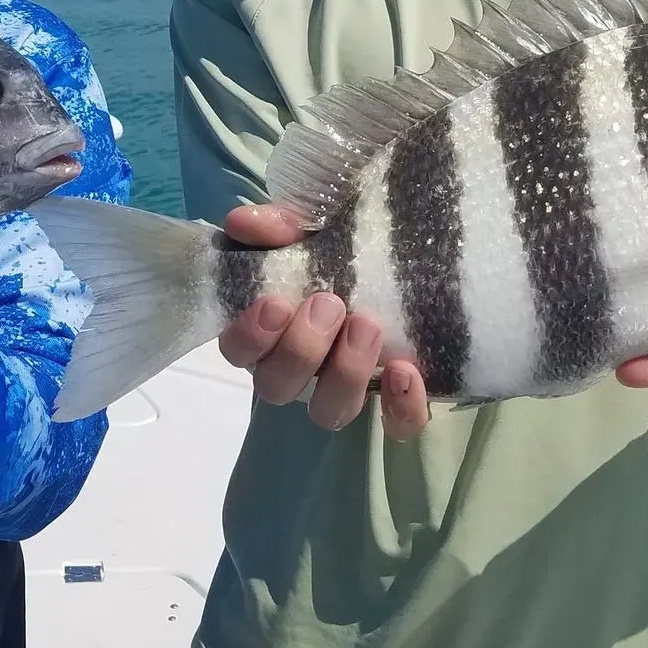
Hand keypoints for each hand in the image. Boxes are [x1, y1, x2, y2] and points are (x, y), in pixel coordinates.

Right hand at [214, 202, 429, 437]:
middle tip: (328, 304)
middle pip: (276, 387)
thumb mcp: (314, 223)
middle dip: (300, 349)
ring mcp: (345, 388)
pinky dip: (401, 407)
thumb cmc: (346, 242)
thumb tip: (242, 223)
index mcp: (269, 328)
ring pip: (329, 412)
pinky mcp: (394, 401)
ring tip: (367, 326)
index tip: (276, 302)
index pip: (237, 350)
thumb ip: (279, 223)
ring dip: (345, 374)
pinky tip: (405, 370)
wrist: (411, 252)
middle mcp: (299, 367)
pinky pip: (396, 424)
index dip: (250, 336)